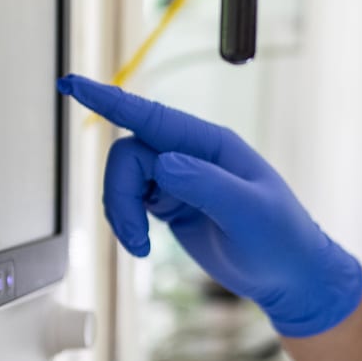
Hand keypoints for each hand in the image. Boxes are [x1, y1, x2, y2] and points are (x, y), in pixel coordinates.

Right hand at [61, 75, 361, 337]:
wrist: (289, 276)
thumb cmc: (281, 240)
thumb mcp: (251, 212)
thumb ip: (208, 185)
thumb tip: (163, 164)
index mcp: (212, 144)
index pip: (150, 116)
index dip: (109, 100)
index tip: (71, 84)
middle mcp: (191, 154)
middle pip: (128, 155)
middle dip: (119, 194)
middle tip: (134, 238)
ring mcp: (179, 178)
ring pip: (124, 179)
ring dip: (120, 213)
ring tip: (140, 247)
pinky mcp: (171, 203)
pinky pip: (130, 200)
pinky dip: (126, 223)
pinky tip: (143, 247)